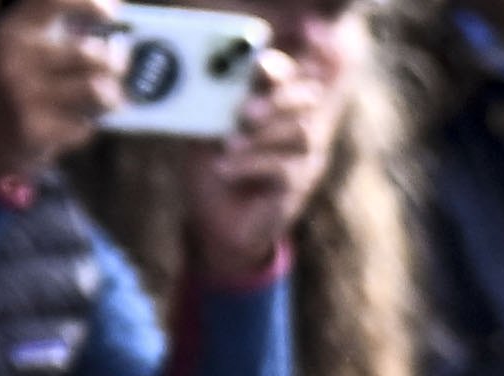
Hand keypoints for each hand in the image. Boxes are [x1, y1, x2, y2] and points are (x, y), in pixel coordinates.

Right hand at [0, 0, 109, 187]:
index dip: (87, 3)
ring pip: (99, 91)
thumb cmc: (14, 86)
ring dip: (109, 99)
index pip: (52, 1)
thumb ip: (63, 33)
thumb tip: (117, 11)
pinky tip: (67, 125)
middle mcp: (14, 57)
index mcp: (11, 31)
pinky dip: (85, 128)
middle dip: (115, 65)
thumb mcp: (24, 50)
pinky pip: (86, 127)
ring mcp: (23, 94)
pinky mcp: (35, 129)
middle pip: (93, 55)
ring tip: (99, 100)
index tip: (110, 14)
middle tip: (113, 71)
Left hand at [182, 13, 348, 285]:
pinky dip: (251, 165)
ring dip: (262, 134)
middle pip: (308, 99)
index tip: (310, 29)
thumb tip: (185, 54)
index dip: (318, 50)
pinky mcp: (295, 187)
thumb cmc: (212, 159)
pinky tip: (224, 166)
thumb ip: (211, 91)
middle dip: (279, 96)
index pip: (301, 70)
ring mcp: (302, 157)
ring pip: (301, 134)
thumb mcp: (206, 118)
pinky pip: (284, 170)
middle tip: (244, 109)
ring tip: (228, 141)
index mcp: (277, 99)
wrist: (218, 218)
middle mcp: (298, 124)